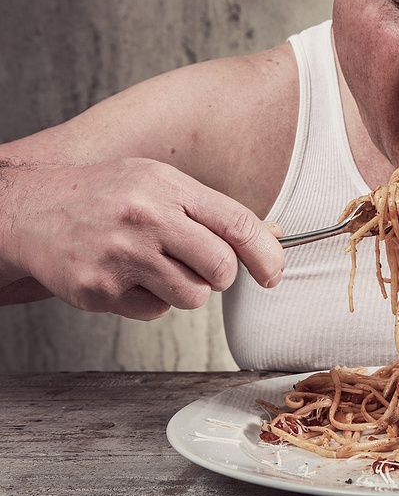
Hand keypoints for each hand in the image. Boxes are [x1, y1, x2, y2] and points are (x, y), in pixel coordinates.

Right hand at [5, 158, 284, 319]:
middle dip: (223, 276)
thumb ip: (214, 211)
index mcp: (167, 187)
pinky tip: (128, 277)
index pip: (237, 224)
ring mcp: (121, 256)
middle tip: (204, 268)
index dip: (266, 255)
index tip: (273, 274)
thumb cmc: (106, 195)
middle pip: (221, 267)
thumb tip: (272, 235)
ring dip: (187, 290)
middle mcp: (146, 218)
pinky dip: (150, 302)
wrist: (28, 209)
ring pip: (193, 297)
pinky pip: (155, 312)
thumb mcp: (159, 184)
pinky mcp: (100, 289)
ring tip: (159, 268)